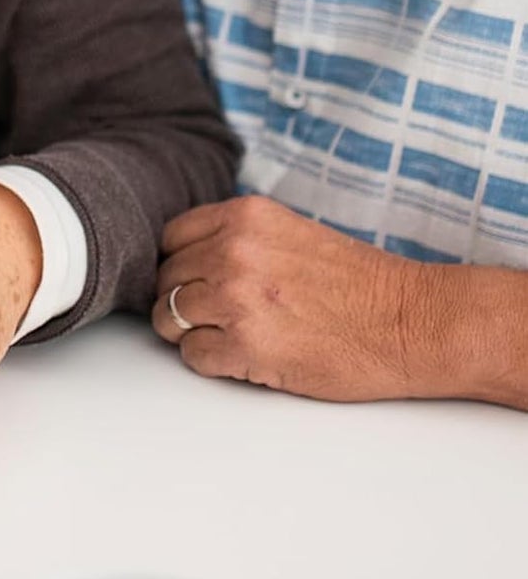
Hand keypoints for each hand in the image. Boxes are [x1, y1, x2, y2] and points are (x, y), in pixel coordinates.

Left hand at [151, 194, 436, 401]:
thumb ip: (236, 237)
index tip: (197, 281)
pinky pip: (192, 356)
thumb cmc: (359, 284)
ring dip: (191, 332)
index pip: (170, 238)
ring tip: (231, 336)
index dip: (180, 264)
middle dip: (184, 300)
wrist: (413, 323)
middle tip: (218, 315)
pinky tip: (245, 357)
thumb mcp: (287, 231)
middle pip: (166, 279)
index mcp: (243, 216)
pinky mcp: (245, 346)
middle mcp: (232, 251)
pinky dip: (211, 361)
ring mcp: (235, 298)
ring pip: (168, 318)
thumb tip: (186, 259)